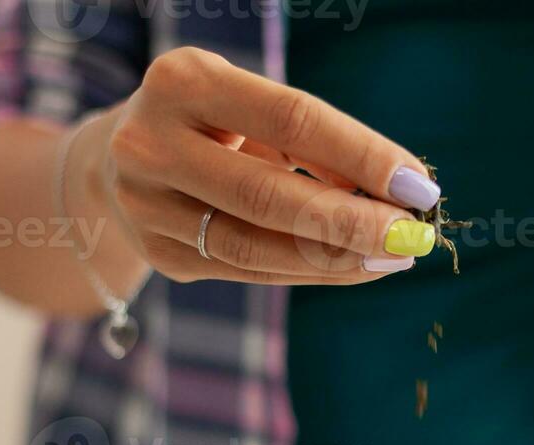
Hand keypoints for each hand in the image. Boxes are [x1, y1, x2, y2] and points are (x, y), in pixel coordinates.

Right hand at [73, 47, 440, 285]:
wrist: (115, 159)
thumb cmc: (213, 125)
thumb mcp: (254, 111)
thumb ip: (316, 145)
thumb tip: (396, 192)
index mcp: (185, 82)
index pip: (292, 119)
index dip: (361, 155)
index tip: (418, 185)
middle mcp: (153, 142)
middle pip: (268, 195)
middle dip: (351, 222)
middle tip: (409, 238)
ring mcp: (147, 205)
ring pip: (255, 246)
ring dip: (334, 259)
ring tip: (390, 259)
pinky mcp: (158, 253)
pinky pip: (246, 271)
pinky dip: (306, 273)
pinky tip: (351, 269)